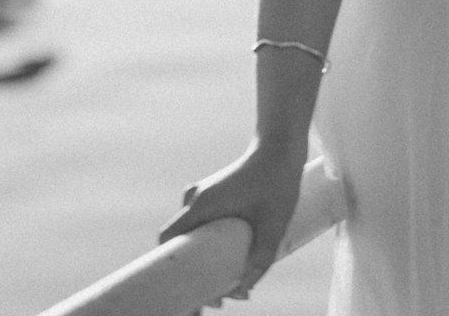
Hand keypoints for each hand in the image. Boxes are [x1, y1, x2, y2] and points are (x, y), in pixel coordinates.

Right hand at [158, 137, 306, 301]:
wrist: (280, 147)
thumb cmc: (276, 182)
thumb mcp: (273, 226)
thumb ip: (260, 260)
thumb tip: (244, 290)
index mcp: (201, 205)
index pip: (168, 240)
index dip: (171, 270)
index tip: (188, 293)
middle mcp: (195, 200)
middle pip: (180, 243)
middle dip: (194, 275)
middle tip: (217, 300)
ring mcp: (202, 196)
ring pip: (192, 235)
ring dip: (204, 261)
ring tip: (229, 287)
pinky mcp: (212, 196)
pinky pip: (201, 226)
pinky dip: (209, 246)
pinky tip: (231, 263)